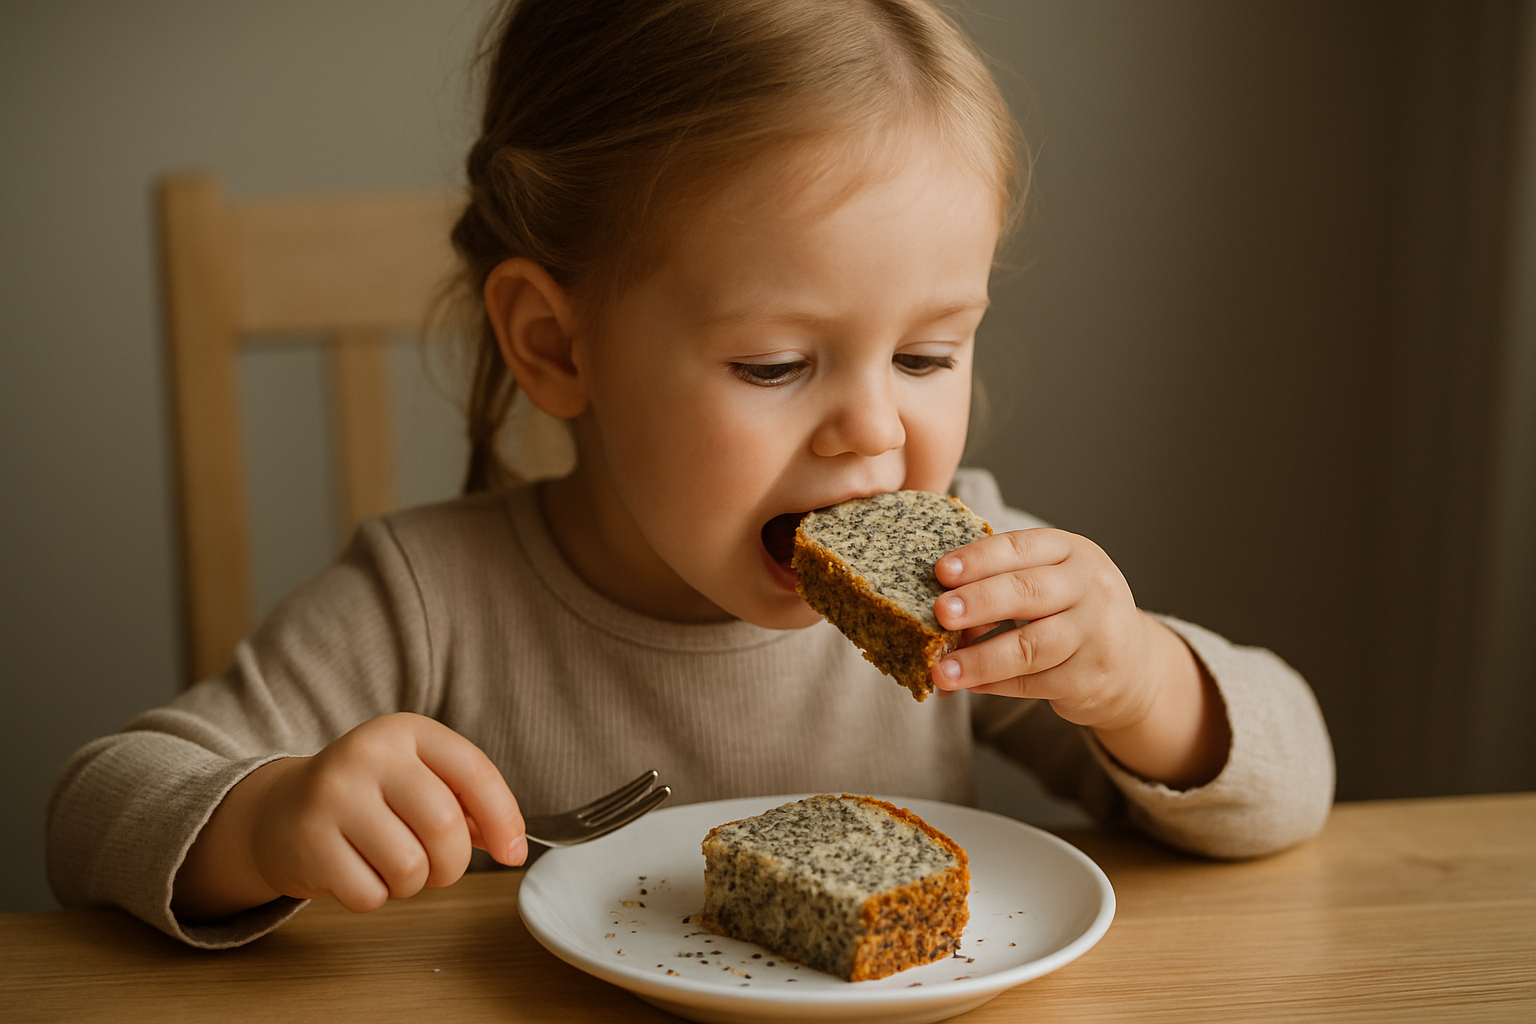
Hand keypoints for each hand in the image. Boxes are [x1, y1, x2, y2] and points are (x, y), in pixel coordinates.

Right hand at [174, 713, 524, 919]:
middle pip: (444, 826)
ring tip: (392, 864)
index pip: (474, 772)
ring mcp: (333, 796)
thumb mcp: (416, 778)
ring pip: (409, 866)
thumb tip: (511, 844)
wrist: (279, 810)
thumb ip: (466, 802)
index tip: (513, 852)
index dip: (505, 818)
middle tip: (438, 867)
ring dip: (413, 883)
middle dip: (453, 863)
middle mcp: (368, 754)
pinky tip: (357, 871)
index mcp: (406, 731)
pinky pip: (369, 894)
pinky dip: (375, 897)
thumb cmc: (367, 797)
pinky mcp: (307, 841)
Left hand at [931, 529, 1227, 786]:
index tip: (942, 572)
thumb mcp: (1050, 582)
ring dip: (980, 659)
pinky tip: (971, 684)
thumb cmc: (1072, 612)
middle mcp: (1091, 586)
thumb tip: (939, 610)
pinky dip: (996, 684)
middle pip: (1028, 592)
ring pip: (1030, 646)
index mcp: (1073, 551)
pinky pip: (1034, 681)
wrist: (1133, 663)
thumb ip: (1002, 585)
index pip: (1021, 547)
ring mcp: (1097, 633)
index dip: (979, 559)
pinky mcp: (1092, 676)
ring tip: (942, 670)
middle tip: (941, 613)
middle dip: (979, 602)